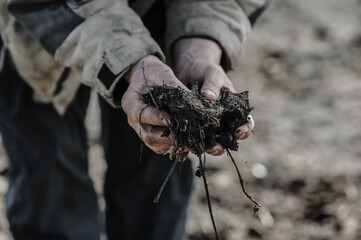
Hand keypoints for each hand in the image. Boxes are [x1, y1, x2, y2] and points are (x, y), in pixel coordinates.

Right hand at [122, 55, 188, 153]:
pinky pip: (158, 146)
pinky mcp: (149, 133)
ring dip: (170, 144)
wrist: (146, 76)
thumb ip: (174, 87)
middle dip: (166, 137)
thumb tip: (193, 101)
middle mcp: (132, 119)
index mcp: (130, 102)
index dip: (156, 118)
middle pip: (146, 134)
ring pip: (152, 143)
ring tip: (188, 142)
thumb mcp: (162, 74)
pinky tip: (185, 143)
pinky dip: (171, 146)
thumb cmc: (153, 73)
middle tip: (184, 135)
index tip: (172, 119)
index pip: (140, 115)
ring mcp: (140, 128)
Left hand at [173, 38, 254, 155]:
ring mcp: (207, 124)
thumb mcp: (212, 74)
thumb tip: (209, 97)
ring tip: (204, 149)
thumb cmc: (206, 70)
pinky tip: (187, 143)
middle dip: (224, 145)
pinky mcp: (193, 124)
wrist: (188, 69)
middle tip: (218, 147)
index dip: (245, 129)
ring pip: (211, 140)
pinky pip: (194, 136)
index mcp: (234, 108)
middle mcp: (223, 119)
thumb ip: (212, 84)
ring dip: (208, 147)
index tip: (239, 132)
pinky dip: (192, 141)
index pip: (245, 122)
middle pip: (228, 137)